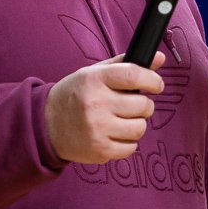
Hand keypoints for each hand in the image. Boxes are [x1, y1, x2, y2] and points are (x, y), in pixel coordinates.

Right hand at [45, 52, 163, 164]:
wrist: (47, 124)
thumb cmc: (75, 95)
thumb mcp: (94, 73)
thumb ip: (126, 64)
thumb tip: (160, 58)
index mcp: (94, 80)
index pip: (134, 75)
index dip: (153, 80)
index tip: (156, 84)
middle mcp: (96, 104)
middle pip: (142, 105)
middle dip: (144, 105)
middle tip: (132, 105)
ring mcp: (98, 129)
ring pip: (140, 128)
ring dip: (136, 124)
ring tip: (121, 120)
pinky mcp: (100, 150)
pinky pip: (131, 147)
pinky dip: (127, 142)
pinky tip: (113, 134)